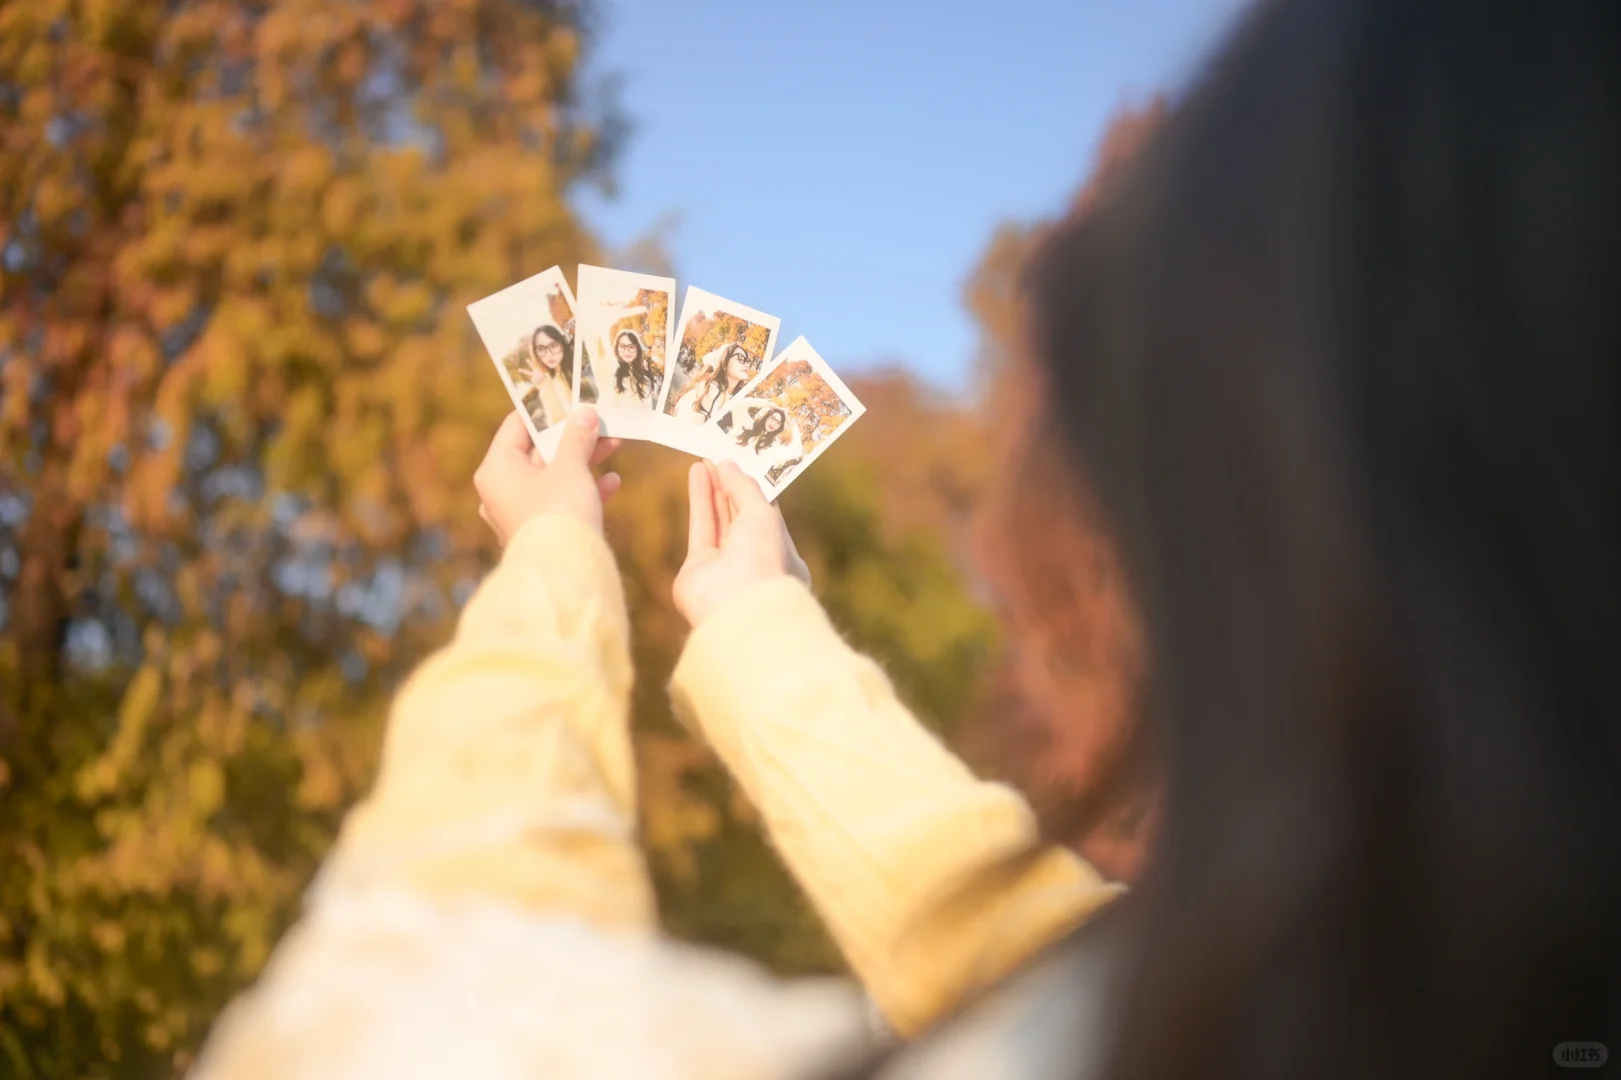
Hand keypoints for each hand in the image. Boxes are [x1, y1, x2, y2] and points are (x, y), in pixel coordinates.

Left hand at [474, 406, 622, 541]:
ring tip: (614, 444)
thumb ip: (577, 437)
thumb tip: (585, 413)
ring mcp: (520, 512)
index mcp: (497, 469)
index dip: (545, 411)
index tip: (569, 397)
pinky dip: (585, 490)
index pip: (516, 426)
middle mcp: (502, 490)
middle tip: (599, 420)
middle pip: (538, 452)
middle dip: (573, 437)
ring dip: (584, 461)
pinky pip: (561, 501)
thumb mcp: (570, 467)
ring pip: (553, 476)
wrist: (565, 572)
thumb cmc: (559, 511)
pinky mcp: (540, 529)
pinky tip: (612, 483)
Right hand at [674, 460, 809, 628]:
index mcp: (782, 556)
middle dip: (730, 487)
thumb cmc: (766, 560)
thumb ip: (745, 488)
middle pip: (740, 517)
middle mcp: (754, 562)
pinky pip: (700, 527)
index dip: (754, 491)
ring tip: (705, 460)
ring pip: (718, 521)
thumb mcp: (764, 514)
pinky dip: (699, 499)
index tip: (744, 466)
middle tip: (719, 458)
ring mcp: (724, 568)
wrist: (740, 608)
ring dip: (713, 489)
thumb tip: (728, 465)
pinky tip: (697, 472)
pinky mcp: (697, 570)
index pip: (768, 517)